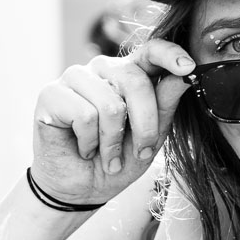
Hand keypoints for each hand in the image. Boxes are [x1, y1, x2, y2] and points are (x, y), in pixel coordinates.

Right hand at [31, 39, 193, 205]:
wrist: (82, 188)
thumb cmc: (119, 160)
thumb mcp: (152, 137)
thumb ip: (165, 105)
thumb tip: (184, 76)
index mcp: (131, 73)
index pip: (152, 51)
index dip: (170, 54)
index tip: (189, 67)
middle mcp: (104, 69)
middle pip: (136, 82)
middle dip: (145, 125)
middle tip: (142, 151)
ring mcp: (76, 78)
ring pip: (110, 104)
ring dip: (113, 141)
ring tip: (106, 154)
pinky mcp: (51, 93)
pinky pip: (84, 116)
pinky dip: (89, 142)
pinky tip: (83, 148)